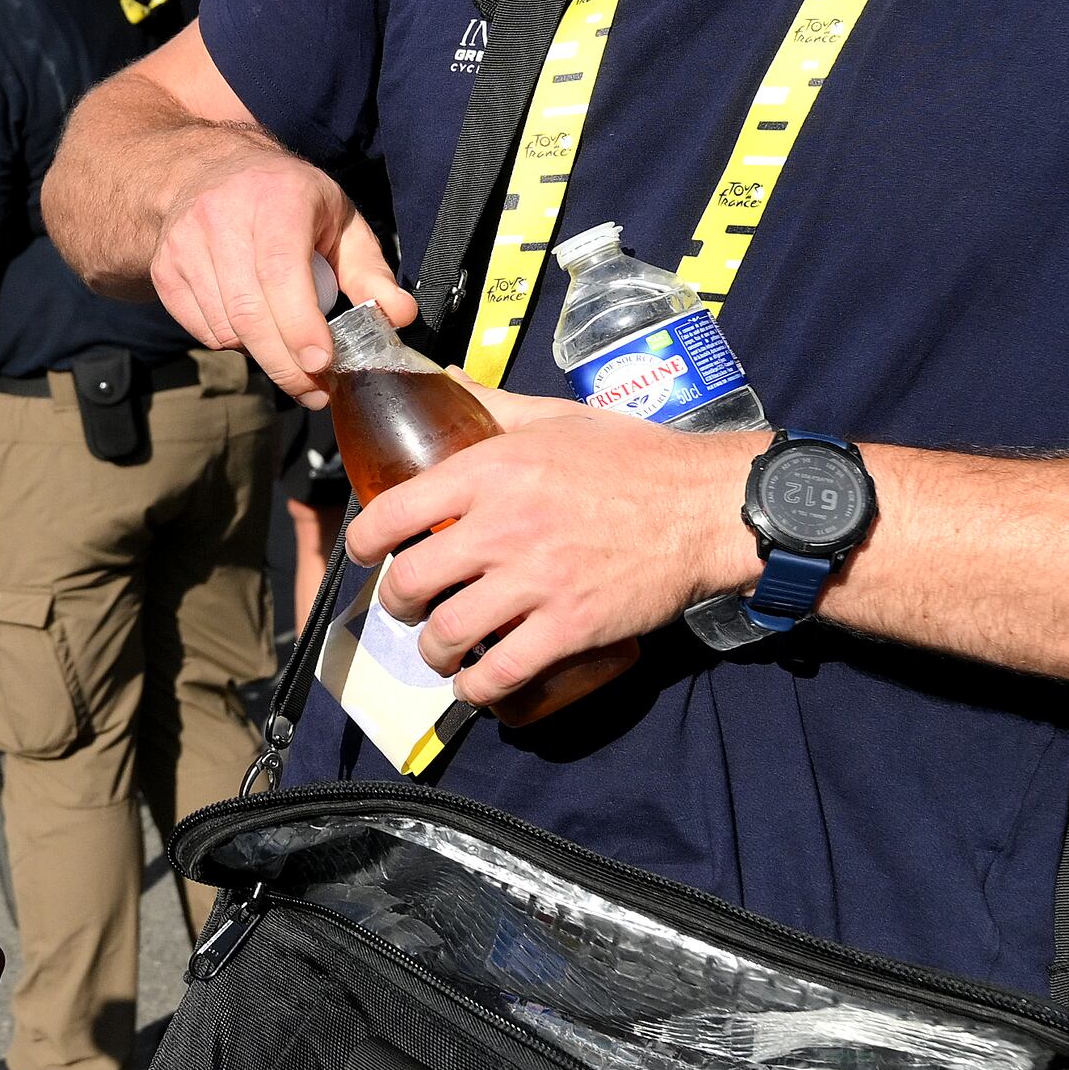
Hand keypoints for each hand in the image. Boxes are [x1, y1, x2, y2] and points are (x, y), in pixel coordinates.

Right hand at [146, 139, 401, 401]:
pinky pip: (203, 330)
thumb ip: (371, 273)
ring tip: (289, 348)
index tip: (321, 364)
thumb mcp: (339, 223)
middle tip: (314, 392)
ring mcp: (185, 244)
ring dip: (262, 353)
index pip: (280, 270)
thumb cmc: (289, 202)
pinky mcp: (164, 269)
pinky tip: (254, 324)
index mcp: (276, 198)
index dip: (299, 324)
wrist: (208, 171)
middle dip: (285, 364)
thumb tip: (400, 317)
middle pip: (249, 311)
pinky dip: (234, 342)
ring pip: (226, 328)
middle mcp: (222, 216)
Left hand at [352, 386, 758, 711]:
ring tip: (441, 649)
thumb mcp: (556, 416)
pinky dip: (477, 687)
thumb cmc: (634, 458)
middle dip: (399, 604)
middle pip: (411, 582)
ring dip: (434, 650)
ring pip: (447, 634)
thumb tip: (444, 382)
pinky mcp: (569, 626)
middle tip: (412, 606)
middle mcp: (504, 526)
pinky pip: (500, 672)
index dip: (364, 543)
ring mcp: (536, 580)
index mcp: (491, 470)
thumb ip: (493, 404)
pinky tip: (475, 684)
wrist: (704, 507)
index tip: (367, 554)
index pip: (392, 512)